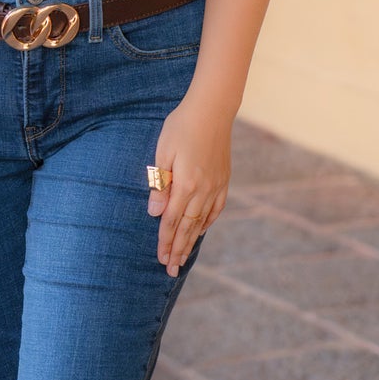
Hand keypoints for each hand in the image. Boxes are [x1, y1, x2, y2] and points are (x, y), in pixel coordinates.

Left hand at [148, 95, 232, 276]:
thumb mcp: (163, 152)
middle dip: (177, 250)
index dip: (164, 241)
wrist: (212, 109)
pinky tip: (201, 231)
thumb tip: (154, 213)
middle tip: (170, 270)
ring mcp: (216, 185)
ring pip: (202, 221)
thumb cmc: (181, 127)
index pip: (171, 220)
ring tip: (183, 258)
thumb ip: (160, 185)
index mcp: (186, 183)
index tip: (160, 259)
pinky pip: (216, 208)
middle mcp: (203, 189)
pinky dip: (207, 222)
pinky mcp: (223, 179)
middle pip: (187, 227)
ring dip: (191, 241)